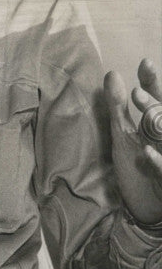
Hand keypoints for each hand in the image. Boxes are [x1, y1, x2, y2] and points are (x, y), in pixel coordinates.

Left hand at [104, 58, 161, 225]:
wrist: (147, 207)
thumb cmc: (137, 166)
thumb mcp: (123, 134)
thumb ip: (117, 106)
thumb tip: (111, 73)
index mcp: (157, 123)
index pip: (157, 98)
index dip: (152, 81)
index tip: (144, 62)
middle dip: (152, 103)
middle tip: (137, 93)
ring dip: (156, 122)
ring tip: (141, 105)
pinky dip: (158, 160)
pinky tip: (146, 153)